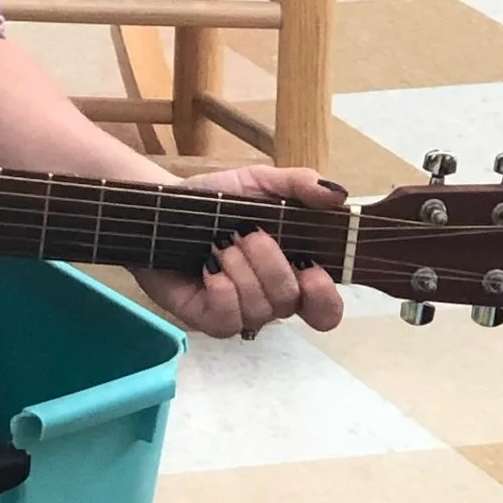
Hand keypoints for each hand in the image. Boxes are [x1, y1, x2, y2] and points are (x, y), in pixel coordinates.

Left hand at [137, 165, 345, 342]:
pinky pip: (228, 319)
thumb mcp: (259, 183)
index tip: (309, 264)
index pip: (325, 308)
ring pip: (259, 310)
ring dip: (240, 268)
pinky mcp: (208, 319)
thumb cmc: (217, 200)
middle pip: (290, 302)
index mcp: (293, 272)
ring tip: (220, 241)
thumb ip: (298, 185)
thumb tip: (339, 194)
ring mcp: (240, 312)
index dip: (324, 295)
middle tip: (245, 232)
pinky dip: (222, 288)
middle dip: (269, 262)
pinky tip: (209, 266)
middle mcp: (270, 298)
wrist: (163, 208)